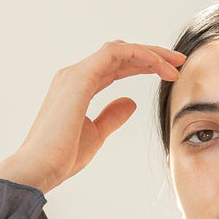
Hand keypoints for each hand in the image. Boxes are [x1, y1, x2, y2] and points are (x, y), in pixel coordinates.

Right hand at [0, 39, 185, 191]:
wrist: (39, 168)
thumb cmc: (61, 157)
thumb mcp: (95, 135)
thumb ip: (111, 116)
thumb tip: (131, 102)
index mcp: (77, 87)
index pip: (115, 67)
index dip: (143, 66)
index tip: (168, 74)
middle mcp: (75, 75)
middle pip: (119, 54)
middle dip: (151, 56)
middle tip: (179, 63)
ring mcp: (75, 74)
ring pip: (119, 50)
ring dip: (149, 54)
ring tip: (174, 65)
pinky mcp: (79, 78)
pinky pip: (114, 54)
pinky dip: (139, 55)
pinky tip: (158, 65)